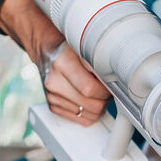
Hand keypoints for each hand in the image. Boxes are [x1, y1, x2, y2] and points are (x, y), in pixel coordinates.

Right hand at [0, 0, 110, 124]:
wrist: (42, 44)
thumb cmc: (66, 41)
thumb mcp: (82, 43)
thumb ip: (98, 58)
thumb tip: (118, 75)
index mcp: (62, 63)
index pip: (91, 89)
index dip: (107, 89)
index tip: (112, 83)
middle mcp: (54, 81)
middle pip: (92, 106)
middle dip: (106, 100)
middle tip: (108, 88)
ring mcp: (51, 95)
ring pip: (88, 116)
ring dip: (99, 107)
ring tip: (98, 92)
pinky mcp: (52, 104)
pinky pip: (79, 119)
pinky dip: (89, 112)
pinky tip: (88, 99)